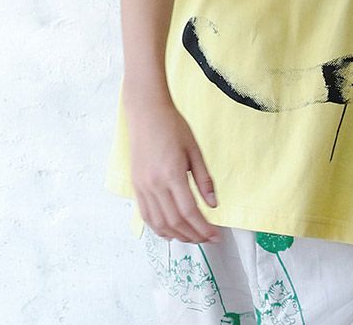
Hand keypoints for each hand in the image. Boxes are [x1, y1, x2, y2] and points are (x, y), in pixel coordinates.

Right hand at [125, 96, 221, 243]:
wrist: (147, 113)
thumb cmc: (172, 126)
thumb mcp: (194, 150)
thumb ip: (204, 179)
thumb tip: (213, 204)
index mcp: (171, 174)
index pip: (189, 212)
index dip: (203, 228)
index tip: (216, 235)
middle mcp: (154, 184)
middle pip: (175, 222)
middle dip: (193, 235)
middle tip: (208, 238)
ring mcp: (143, 187)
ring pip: (159, 223)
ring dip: (177, 236)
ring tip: (193, 238)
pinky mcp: (136, 186)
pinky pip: (146, 216)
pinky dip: (159, 228)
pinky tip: (171, 232)